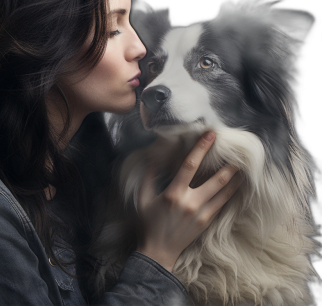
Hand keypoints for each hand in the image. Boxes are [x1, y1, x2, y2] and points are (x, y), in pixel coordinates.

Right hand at [135, 131, 243, 271]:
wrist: (158, 253)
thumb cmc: (148, 225)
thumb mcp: (143, 199)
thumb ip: (147, 177)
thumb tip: (153, 159)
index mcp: (173, 194)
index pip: (190, 166)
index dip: (201, 149)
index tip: (210, 135)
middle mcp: (191, 203)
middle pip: (216, 180)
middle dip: (229, 164)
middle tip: (238, 152)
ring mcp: (202, 214)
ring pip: (224, 193)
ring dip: (235, 179)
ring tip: (245, 168)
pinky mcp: (207, 223)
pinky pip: (222, 205)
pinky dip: (231, 194)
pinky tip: (237, 186)